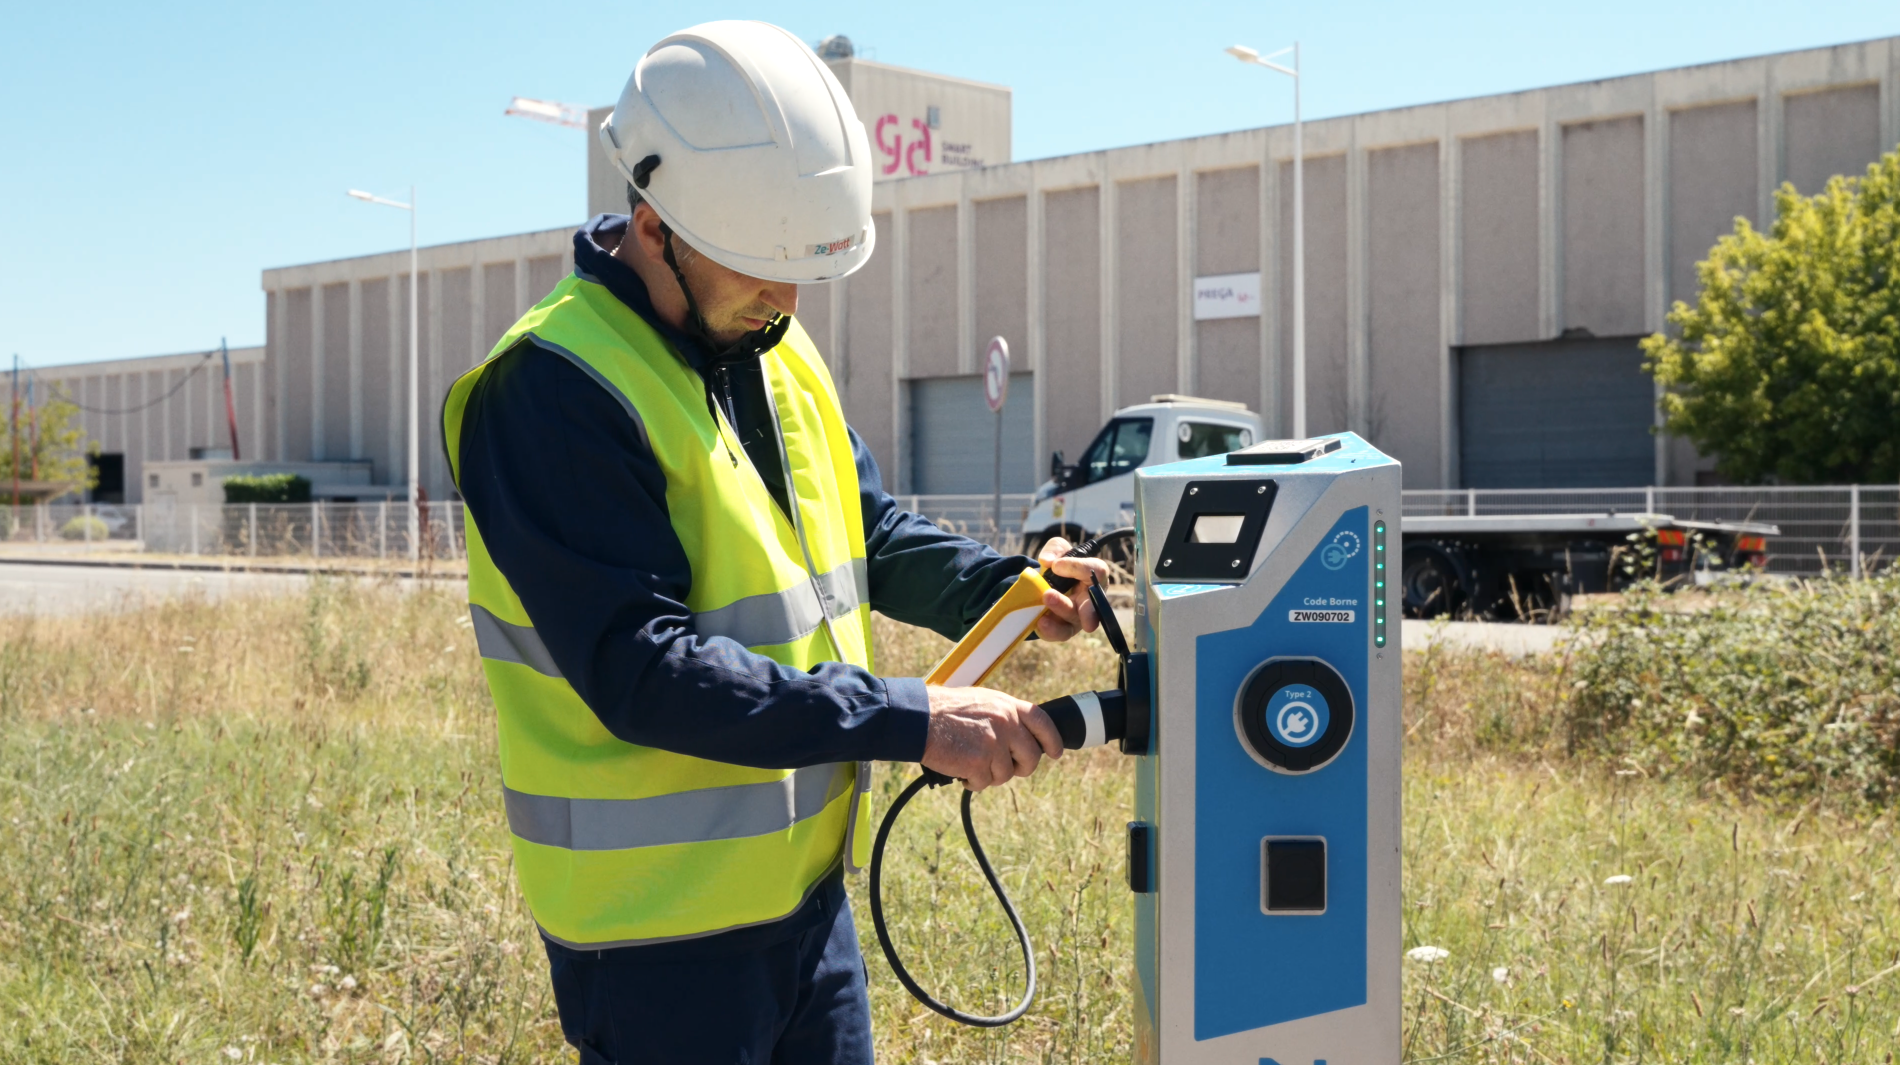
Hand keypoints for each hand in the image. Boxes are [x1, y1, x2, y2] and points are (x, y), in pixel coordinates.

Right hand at [921, 686, 1062, 790]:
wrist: (919, 718)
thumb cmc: (943, 710)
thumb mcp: (981, 702)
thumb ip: (1002, 716)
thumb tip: (1018, 737)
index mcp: (1007, 706)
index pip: (1042, 723)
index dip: (1052, 740)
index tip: (1055, 753)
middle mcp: (1006, 724)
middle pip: (1030, 757)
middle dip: (1020, 768)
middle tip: (1003, 769)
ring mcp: (994, 744)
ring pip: (1005, 774)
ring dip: (988, 775)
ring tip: (970, 763)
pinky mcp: (979, 763)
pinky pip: (984, 783)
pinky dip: (972, 782)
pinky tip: (960, 770)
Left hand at [1034, 536, 1109, 641]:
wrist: (1046, 586)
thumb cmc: (1060, 567)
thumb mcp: (1057, 551)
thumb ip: (1054, 549)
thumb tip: (1048, 561)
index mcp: (1094, 577)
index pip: (1096, 571)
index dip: (1078, 567)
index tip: (1056, 566)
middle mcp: (1091, 599)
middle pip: (1093, 605)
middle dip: (1086, 609)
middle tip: (1069, 601)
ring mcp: (1079, 617)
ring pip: (1074, 619)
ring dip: (1061, 609)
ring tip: (1046, 598)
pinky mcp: (1065, 629)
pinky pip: (1060, 633)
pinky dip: (1050, 629)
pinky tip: (1039, 622)